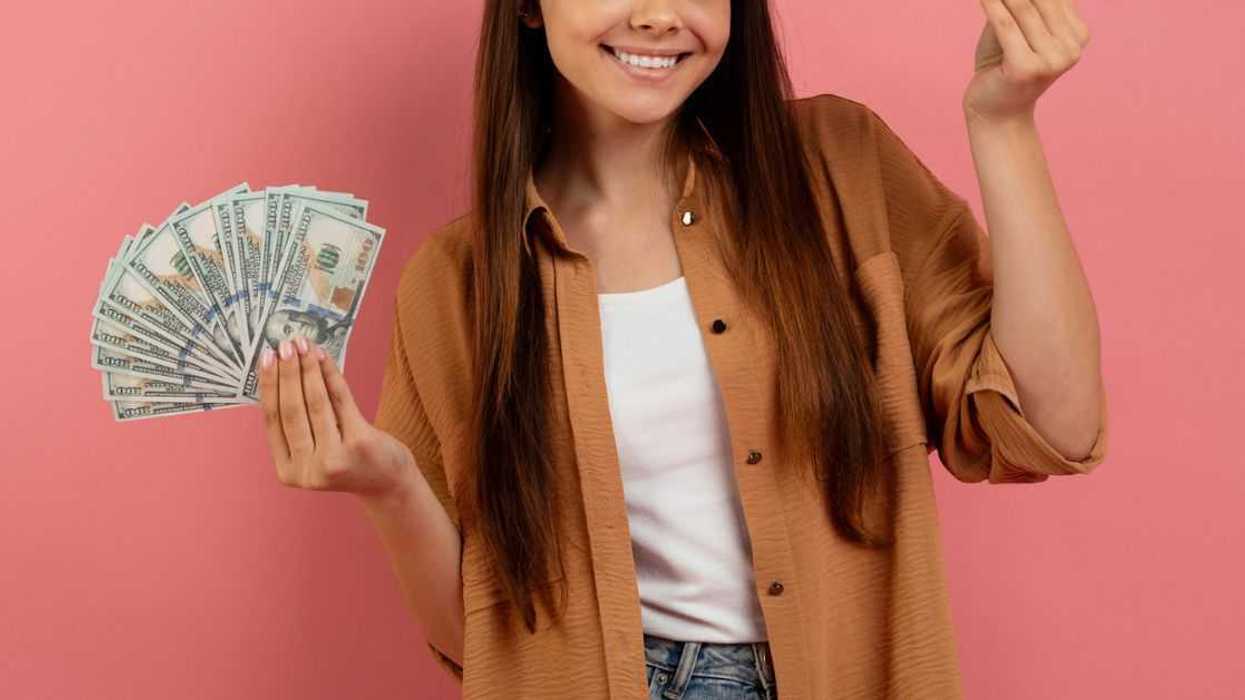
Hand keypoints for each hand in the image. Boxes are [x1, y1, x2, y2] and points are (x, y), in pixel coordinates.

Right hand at [257, 337, 416, 500]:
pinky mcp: (359, 444)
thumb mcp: (316, 449)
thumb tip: (283, 372)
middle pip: (292, 410)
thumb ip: (298, 423)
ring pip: (316, 403)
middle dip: (286, 373)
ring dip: (308, 369)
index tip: (265, 358)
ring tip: (303, 345)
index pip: (272, 421)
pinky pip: (341, 401)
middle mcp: (308, 470)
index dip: (268, 386)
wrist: (387, 482)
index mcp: (288, 471)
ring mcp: (334, 459)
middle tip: (283, 345)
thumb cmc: (347, 459)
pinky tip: (323, 357)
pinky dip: (331, 375)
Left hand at [964, 0, 1090, 125]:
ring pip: (1022, 8)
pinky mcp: (1027, 69)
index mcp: (1078, 34)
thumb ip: (1024, 3)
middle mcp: (1072, 47)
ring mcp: (1053, 60)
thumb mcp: (1018, 29)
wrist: (995, 111)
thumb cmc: (1003, 66)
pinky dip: (991, 4)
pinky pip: (1005, 25)